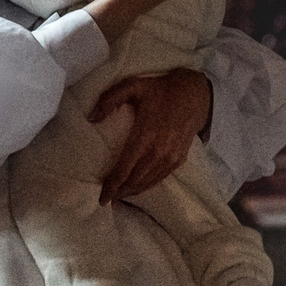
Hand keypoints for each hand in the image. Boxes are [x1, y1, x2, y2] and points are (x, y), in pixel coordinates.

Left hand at [91, 68, 213, 202]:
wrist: (194, 95)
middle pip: (135, 179)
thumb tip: (91, 118)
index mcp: (145, 135)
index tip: (101, 197)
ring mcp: (171, 157)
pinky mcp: (179, 159)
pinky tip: (137, 188)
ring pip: (147, 181)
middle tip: (106, 199)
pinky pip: (159, 178)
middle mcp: (158, 150)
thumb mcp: (133, 86)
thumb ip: (110, 99)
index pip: (124, 167)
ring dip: (132, 191)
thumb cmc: (160, 90)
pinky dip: (146, 186)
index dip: (112, 184)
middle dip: (119, 192)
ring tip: (119, 196)